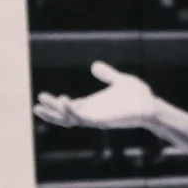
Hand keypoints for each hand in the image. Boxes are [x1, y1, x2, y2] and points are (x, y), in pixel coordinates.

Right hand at [34, 61, 157, 130]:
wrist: (151, 105)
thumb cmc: (138, 96)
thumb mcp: (119, 80)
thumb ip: (106, 74)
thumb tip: (94, 66)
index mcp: (93, 105)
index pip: (70, 107)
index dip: (56, 104)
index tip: (42, 98)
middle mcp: (92, 113)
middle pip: (65, 116)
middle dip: (50, 112)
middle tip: (36, 105)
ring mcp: (95, 118)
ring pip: (69, 119)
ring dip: (55, 113)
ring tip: (41, 104)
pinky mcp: (101, 120)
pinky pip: (81, 118)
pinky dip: (71, 111)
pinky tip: (63, 100)